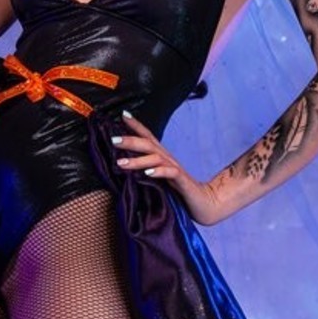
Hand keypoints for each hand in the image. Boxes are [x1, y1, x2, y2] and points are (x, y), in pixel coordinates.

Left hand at [113, 113, 229, 225]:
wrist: (204, 203)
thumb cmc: (179, 191)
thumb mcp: (159, 177)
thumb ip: (146, 169)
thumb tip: (123, 165)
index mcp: (162, 156)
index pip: (148, 136)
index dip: (136, 125)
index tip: (123, 115)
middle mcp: (168, 159)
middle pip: (148, 144)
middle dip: (131, 140)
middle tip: (113, 139)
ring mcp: (176, 169)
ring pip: (156, 158)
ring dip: (138, 159)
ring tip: (121, 162)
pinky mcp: (182, 181)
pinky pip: (171, 173)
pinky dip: (158, 172)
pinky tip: (147, 173)